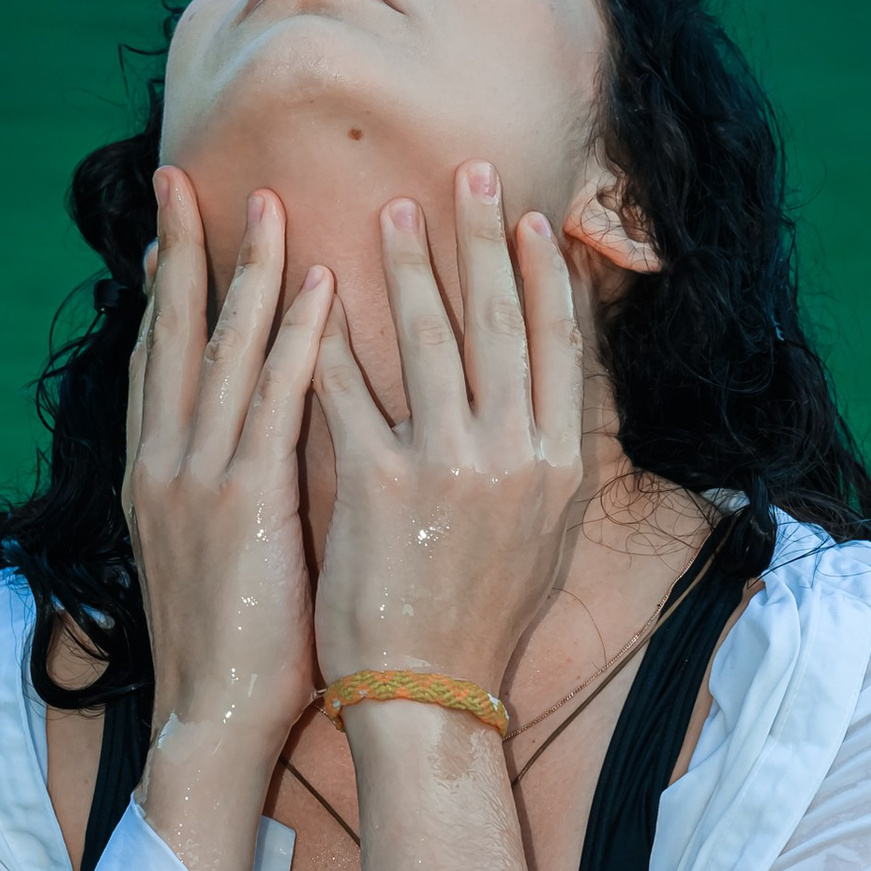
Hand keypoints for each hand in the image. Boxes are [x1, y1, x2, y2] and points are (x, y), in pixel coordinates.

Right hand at [127, 170, 330, 790]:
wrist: (213, 720)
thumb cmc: (231, 650)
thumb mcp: (211, 557)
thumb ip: (222, 498)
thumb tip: (247, 463)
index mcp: (152, 479)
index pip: (154, 366)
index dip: (162, 295)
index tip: (171, 232)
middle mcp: (162, 465)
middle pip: (168, 337)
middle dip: (179, 253)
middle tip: (180, 180)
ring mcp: (197, 479)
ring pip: (220, 352)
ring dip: (246, 271)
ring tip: (267, 203)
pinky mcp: (244, 500)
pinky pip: (275, 398)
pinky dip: (295, 335)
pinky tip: (321, 283)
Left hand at [312, 166, 586, 696]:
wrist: (431, 698)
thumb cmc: (481, 623)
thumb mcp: (544, 539)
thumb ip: (549, 461)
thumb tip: (557, 394)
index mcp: (561, 467)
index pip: (561, 346)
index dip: (545, 275)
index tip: (529, 220)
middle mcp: (516, 457)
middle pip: (503, 321)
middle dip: (484, 237)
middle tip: (467, 171)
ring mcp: (449, 467)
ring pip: (429, 337)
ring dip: (408, 263)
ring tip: (389, 208)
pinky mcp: (378, 484)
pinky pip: (348, 388)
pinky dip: (328, 334)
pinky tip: (309, 290)